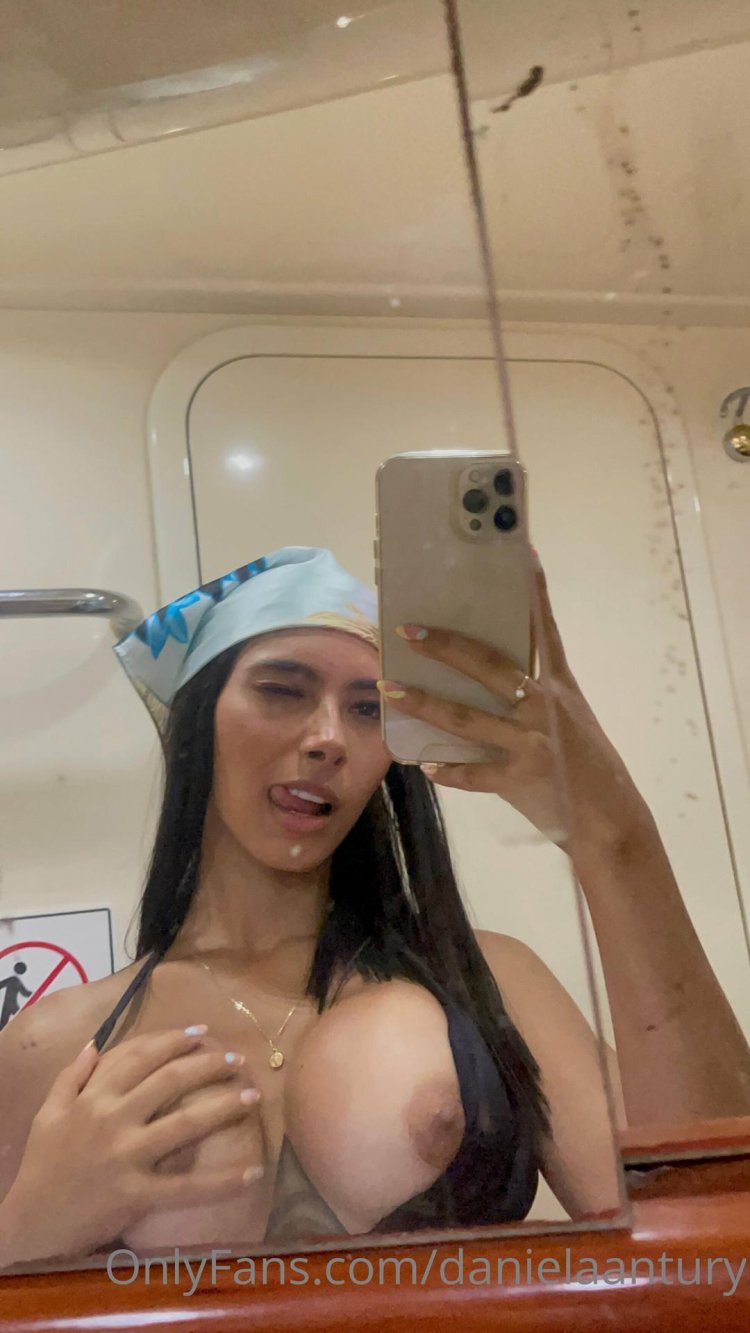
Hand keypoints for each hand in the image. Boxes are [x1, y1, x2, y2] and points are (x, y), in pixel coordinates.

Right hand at [0, 1028, 262, 1265]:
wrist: (31, 1221)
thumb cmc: (42, 1165)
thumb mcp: (47, 1112)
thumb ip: (71, 1076)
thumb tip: (95, 1044)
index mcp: (94, 1097)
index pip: (141, 1056)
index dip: (175, 1040)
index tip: (202, 1033)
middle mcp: (113, 1119)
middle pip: (170, 1081)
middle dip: (209, 1065)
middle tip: (238, 1060)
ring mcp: (127, 1156)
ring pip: (185, 1123)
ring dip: (224, 1107)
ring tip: (253, 1096)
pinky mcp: (137, 1193)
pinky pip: (187, 1186)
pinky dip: (223, 1181)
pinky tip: (252, 1173)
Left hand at [380, 556, 646, 851]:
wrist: (611, 819)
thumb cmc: (589, 766)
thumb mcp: (572, 720)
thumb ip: (537, 697)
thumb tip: (492, 676)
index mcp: (561, 689)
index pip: (546, 631)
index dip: (534, 594)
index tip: (522, 556)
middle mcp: (544, 709)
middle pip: (489, 667)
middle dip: (447, 647)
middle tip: (408, 631)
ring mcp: (531, 744)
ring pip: (467, 719)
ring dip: (425, 703)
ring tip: (391, 690)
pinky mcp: (520, 780)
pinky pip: (475, 773)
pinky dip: (450, 770)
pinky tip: (426, 764)